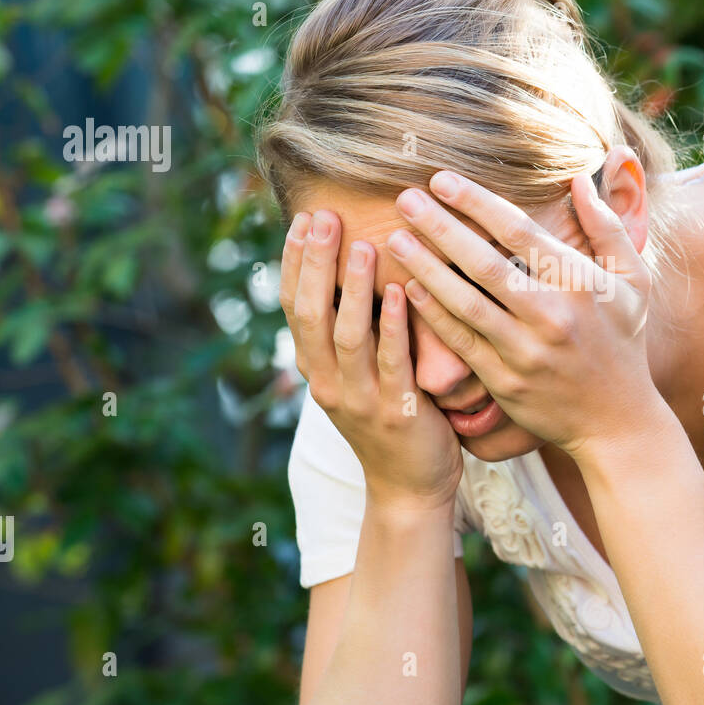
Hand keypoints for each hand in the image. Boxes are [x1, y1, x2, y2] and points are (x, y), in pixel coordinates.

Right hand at [280, 210, 463, 508]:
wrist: (410, 488)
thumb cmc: (390, 417)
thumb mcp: (357, 374)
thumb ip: (350, 330)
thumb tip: (350, 268)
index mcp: (316, 368)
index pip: (293, 306)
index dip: (294, 262)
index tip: (303, 218)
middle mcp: (328, 382)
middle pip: (312, 313)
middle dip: (315, 262)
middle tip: (324, 216)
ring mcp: (360, 400)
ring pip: (348, 335)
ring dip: (353, 287)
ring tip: (363, 244)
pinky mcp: (397, 413)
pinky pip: (392, 363)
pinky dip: (392, 326)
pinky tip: (398, 292)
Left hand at [386, 169, 663, 460]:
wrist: (617, 423)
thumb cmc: (623, 342)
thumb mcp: (635, 280)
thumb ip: (607, 227)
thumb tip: (577, 179)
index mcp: (582, 284)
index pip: (521, 232)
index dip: (477, 202)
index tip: (442, 180)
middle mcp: (553, 316)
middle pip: (486, 263)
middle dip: (440, 227)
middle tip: (404, 198)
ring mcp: (527, 352)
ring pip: (466, 303)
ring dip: (426, 268)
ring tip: (394, 239)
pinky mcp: (505, 382)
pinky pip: (462, 342)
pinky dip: (433, 315)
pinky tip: (407, 288)